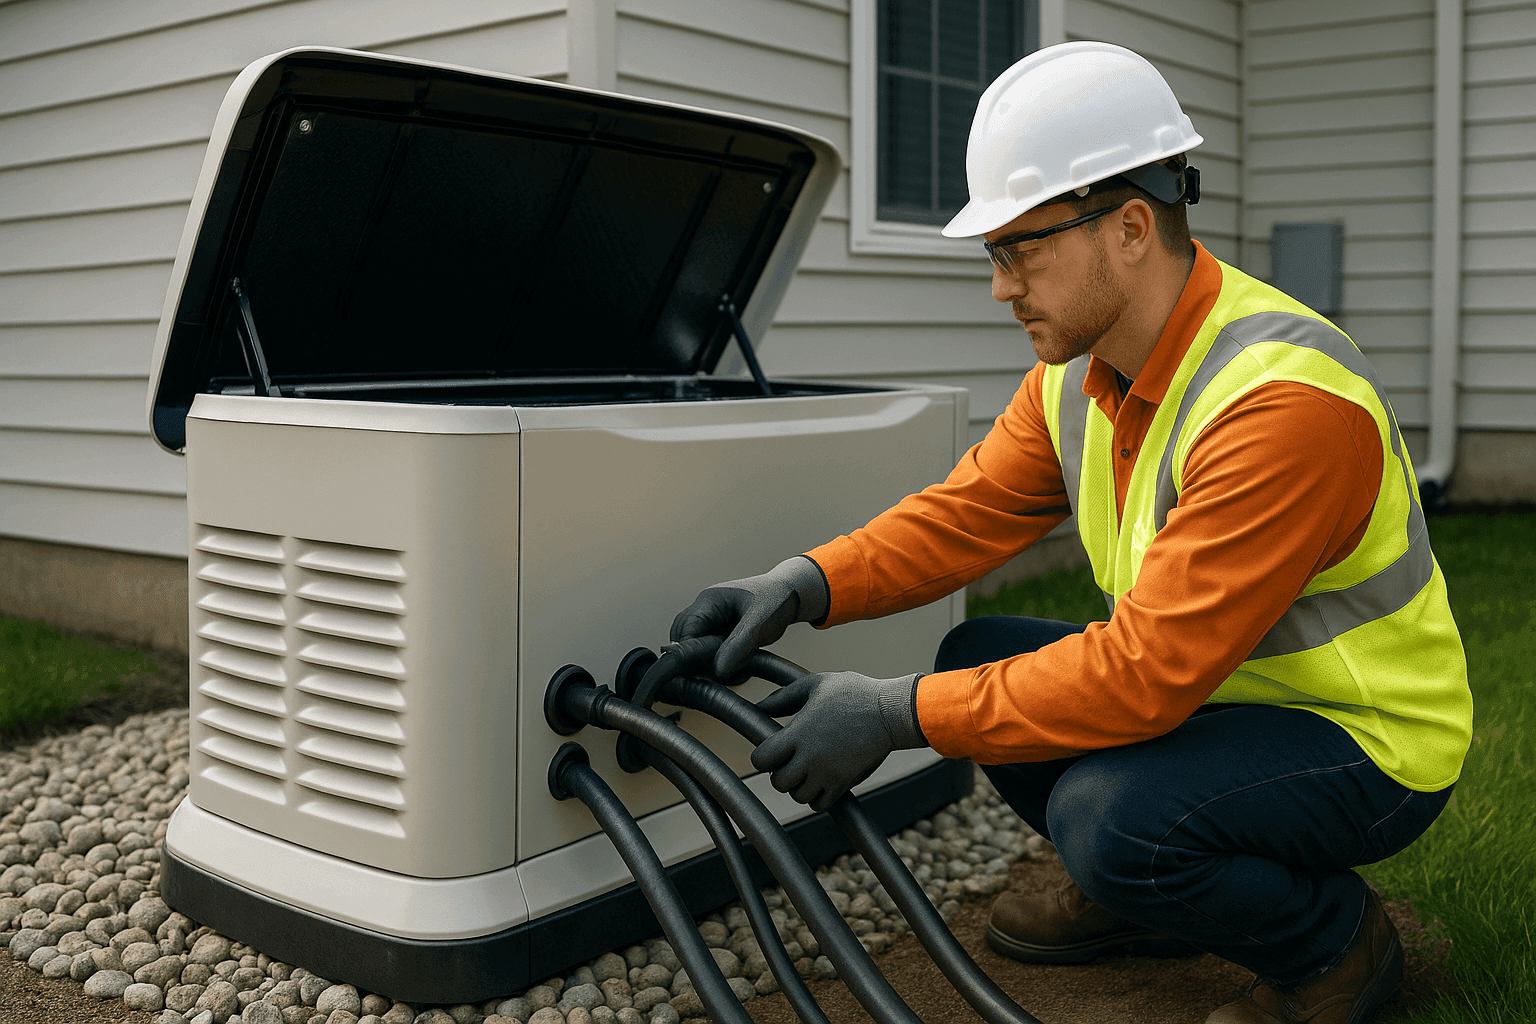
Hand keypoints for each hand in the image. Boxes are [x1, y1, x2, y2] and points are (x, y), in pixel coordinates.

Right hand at [671, 556, 828, 678]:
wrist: (792, 594)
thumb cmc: (777, 599)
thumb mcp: (760, 624)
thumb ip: (739, 646)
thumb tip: (717, 671)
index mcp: (709, 600)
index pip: (685, 630)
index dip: (690, 653)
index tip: (702, 671)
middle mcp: (705, 610)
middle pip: (682, 639)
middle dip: (697, 658)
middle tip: (719, 673)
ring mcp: (710, 621)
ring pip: (694, 647)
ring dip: (708, 662)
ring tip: (734, 669)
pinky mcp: (718, 632)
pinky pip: (708, 651)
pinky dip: (719, 662)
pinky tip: (738, 667)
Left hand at [750, 670, 925, 811]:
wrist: (891, 712)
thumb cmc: (854, 694)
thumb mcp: (815, 685)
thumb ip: (784, 697)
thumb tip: (759, 705)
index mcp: (798, 733)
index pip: (761, 760)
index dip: (763, 756)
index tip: (772, 750)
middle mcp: (809, 757)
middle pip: (778, 782)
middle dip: (781, 772)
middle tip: (791, 761)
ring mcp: (827, 773)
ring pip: (798, 796)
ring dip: (799, 786)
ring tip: (809, 770)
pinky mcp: (843, 783)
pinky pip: (819, 804)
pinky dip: (817, 797)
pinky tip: (822, 780)